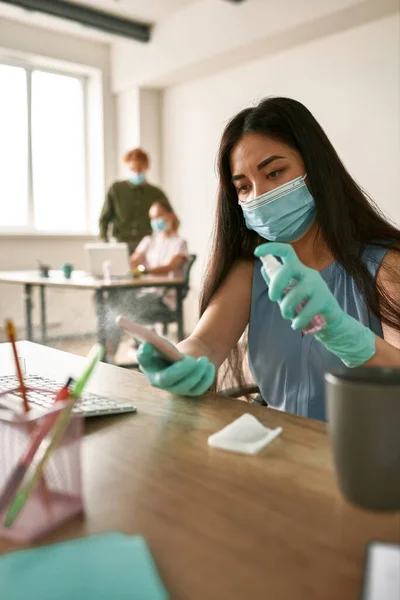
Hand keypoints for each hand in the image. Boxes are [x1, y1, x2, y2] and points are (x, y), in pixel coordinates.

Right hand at [136, 343, 215, 395]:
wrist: (187, 359)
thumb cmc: (172, 351)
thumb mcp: (161, 346)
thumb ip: (154, 344)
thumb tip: (147, 345)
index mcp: (149, 365)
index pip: (143, 360)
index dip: (143, 354)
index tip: (147, 345)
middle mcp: (159, 381)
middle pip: (168, 379)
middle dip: (181, 370)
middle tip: (193, 360)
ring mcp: (175, 389)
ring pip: (186, 385)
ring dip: (197, 372)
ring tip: (204, 360)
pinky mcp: (190, 392)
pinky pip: (199, 388)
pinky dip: (206, 377)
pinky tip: (209, 366)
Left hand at [254, 242, 375, 367]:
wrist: (329, 321)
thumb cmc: (305, 304)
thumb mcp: (288, 291)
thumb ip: (277, 281)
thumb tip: (263, 267)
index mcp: (298, 269)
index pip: (286, 251)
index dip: (271, 248)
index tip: (256, 252)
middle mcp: (308, 274)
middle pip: (289, 268)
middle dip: (276, 284)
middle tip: (273, 298)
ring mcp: (318, 286)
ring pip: (296, 293)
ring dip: (286, 308)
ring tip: (287, 315)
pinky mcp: (325, 300)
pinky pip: (306, 311)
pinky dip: (298, 321)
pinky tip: (296, 325)